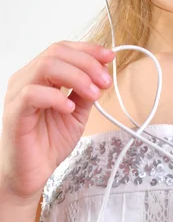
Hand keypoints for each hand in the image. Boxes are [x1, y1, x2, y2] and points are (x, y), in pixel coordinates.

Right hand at [0, 41, 114, 202]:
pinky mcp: (14, 112)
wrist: (31, 173)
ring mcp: (18, 93)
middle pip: (56, 52)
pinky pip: (32, 94)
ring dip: (76, 77)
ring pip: (46, 66)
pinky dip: (56, 97)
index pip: (63, 48)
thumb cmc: (48, 141)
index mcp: (40, 74)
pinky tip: (69, 108)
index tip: (110, 57)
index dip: (88, 50)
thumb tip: (103, 73)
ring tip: (92, 94)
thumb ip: (87, 92)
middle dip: (87, 63)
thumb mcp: (77, 112)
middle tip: (105, 81)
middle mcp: (27, 78)